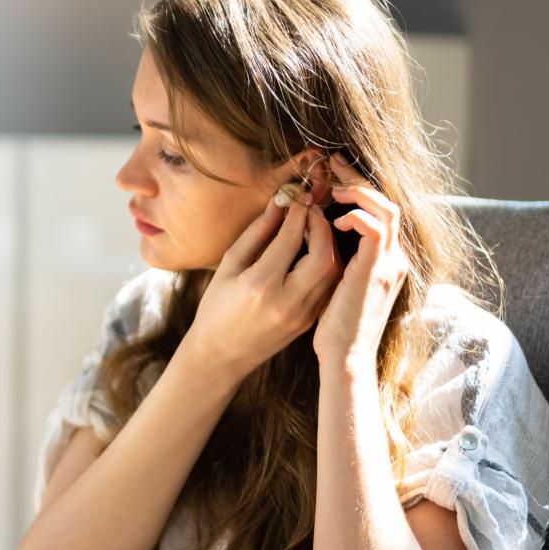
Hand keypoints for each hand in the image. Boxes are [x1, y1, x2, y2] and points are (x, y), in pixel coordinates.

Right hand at [182, 181, 343, 379]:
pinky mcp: (309, 321)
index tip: (298, 193)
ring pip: (331, 271)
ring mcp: (302, 314)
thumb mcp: (228, 266)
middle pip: (322, 255)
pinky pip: (327, 285)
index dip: (297, 211)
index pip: (289, 238)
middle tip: (311, 209)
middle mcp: (286, 301)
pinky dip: (327, 262)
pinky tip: (315, 250)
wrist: (221, 356)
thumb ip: (256, 233)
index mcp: (259, 285)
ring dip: (328, 243)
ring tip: (313, 227)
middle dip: (321, 226)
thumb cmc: (216, 307)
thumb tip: (279, 203)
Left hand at [312, 152, 409, 371]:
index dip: (357, 189)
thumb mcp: (334, 284)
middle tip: (332, 164)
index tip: (332, 175)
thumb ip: (333, 257)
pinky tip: (334, 218)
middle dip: (358, 179)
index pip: (377, 211)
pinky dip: (356, 214)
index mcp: (382, 260)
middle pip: (385, 201)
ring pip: (385, 207)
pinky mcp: (376, 270)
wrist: (343, 358)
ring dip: (358, 191)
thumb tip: (316, 231)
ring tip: (332, 187)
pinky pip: (376, 227)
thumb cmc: (333, 327)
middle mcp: (391, 257)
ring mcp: (388, 263)